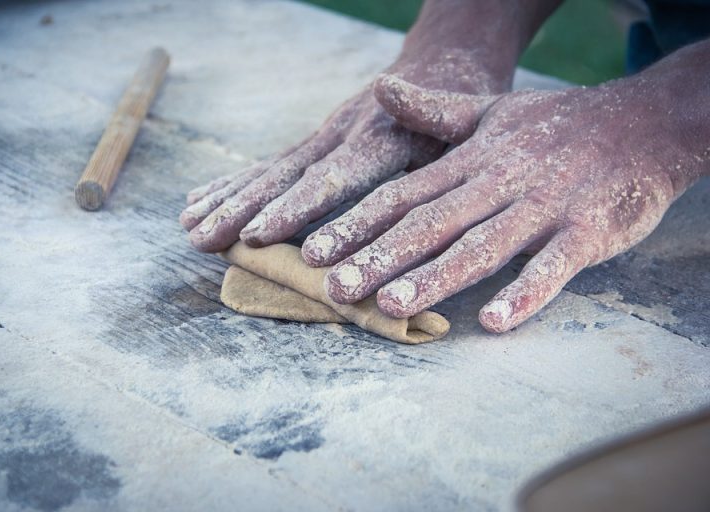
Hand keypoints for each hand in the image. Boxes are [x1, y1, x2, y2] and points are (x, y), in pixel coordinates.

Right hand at [180, 88, 448, 251]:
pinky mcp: (318, 140)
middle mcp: (345, 136)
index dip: (295, 207)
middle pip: (287, 176)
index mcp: (383, 139)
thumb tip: (418, 210)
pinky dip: (235, 182)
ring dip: (228, 199)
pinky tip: (200, 199)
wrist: (442, 60)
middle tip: (202, 239)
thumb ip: (436, 162)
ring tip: (188, 225)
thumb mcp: (464, 132)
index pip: (332, 177)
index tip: (258, 234)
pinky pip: (271, 164)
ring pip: (271, 170)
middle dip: (243, 210)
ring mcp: (326, 136)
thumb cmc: (463, 110)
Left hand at [307, 41, 708, 331]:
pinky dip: (525, 294)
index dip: (357, 223)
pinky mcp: (588, 233)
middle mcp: (500, 183)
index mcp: (472, 160)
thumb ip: (435, 111)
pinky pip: (553, 267)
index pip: (404, 195)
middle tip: (334, 289)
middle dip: (378, 258)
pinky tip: (492, 322)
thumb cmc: (559, 124)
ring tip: (391, 305)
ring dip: (435, 278)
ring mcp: (544, 208)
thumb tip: (382, 90)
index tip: (315, 251)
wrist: (645, 122)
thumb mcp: (492, 110)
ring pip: (481, 247)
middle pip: (430, 225)